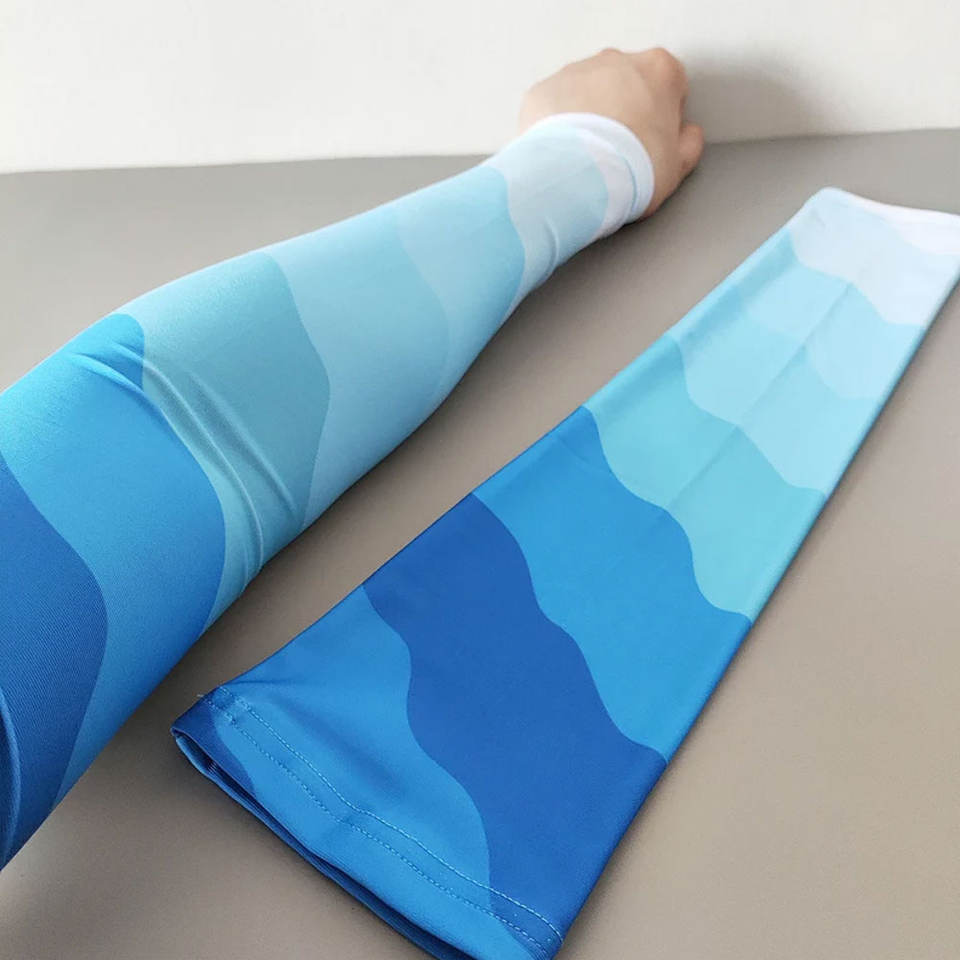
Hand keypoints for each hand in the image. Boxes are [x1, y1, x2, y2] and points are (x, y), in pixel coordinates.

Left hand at [518, 47, 703, 215]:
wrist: (576, 179)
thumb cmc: (628, 171)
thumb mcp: (676, 166)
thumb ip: (688, 144)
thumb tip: (688, 138)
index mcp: (659, 72)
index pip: (670, 87)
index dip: (664, 119)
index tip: (654, 143)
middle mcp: (618, 62)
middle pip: (627, 84)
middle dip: (625, 113)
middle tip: (620, 153)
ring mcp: (578, 72)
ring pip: (590, 92)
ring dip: (591, 117)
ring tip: (590, 157)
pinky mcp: (546, 90)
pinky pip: (556, 105)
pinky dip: (559, 125)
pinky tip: (565, 154)